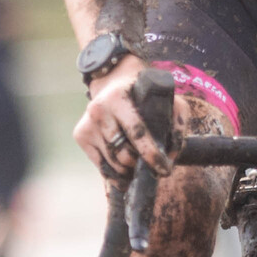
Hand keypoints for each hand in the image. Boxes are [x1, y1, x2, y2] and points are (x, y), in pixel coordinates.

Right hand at [72, 60, 165, 176]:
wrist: (114, 82)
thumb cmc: (144, 94)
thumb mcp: (168, 100)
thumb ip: (177, 125)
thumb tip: (171, 156)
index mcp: (118, 98)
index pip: (136, 133)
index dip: (151, 155)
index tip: (164, 169)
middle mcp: (98, 110)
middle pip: (123, 154)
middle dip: (140, 165)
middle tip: (152, 166)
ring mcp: (87, 124)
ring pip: (113, 163)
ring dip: (129, 170)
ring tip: (139, 165)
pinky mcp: (80, 135)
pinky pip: (100, 166)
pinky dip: (115, 174)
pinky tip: (126, 171)